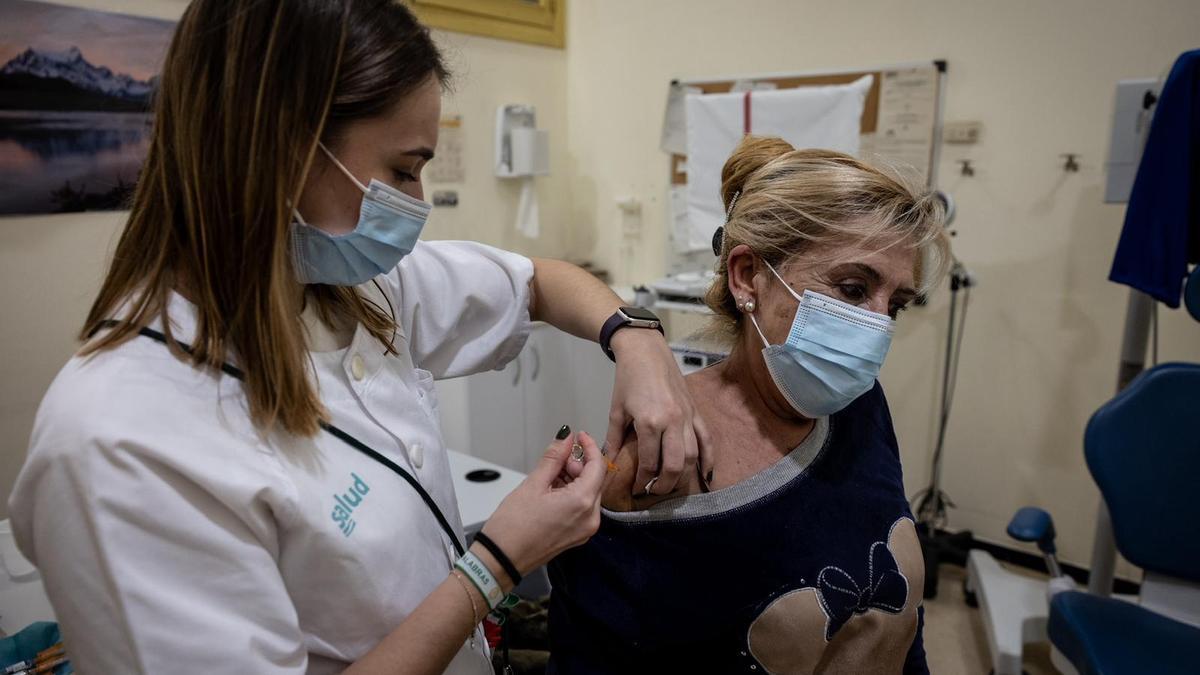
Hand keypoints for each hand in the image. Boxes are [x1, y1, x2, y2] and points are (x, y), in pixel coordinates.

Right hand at [477, 429, 604, 579]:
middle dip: (579, 464)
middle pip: (595, 480)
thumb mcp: (533, 484)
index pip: (597, 466)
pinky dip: (571, 494)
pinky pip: (581, 508)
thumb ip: (553, 458)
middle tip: (557, 457)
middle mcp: (590, 518)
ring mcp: (585, 530)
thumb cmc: (513, 526)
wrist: (501, 559)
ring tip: (549, 475)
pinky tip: (552, 490)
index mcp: (582, 503)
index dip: (589, 447)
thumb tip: (566, 438)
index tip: (578, 436)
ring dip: (574, 479)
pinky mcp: (577, 536)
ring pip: (588, 494)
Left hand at [603, 329, 712, 495]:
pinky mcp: (695, 411)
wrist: (645, 350)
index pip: (649, 462)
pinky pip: (706, 439)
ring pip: (692, 456)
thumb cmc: (627, 378)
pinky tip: (706, 474)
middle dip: (664, 485)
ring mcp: (687, 416)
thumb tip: (608, 461)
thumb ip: (613, 438)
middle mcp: (672, 422)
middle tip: (654, 493)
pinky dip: (708, 458)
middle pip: (674, 465)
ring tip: (672, 486)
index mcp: (650, 422)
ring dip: (683, 476)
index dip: (643, 480)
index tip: (637, 488)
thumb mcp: (616, 409)